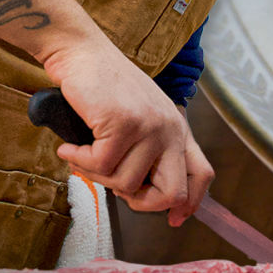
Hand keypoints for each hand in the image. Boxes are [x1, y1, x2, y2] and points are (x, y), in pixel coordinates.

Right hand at [40, 36, 196, 220]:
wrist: (82, 52)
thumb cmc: (104, 88)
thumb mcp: (139, 118)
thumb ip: (147, 150)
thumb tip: (139, 192)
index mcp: (178, 129)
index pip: (202, 174)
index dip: (190, 203)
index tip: (174, 219)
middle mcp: (170, 129)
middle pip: (171, 193)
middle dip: (139, 202)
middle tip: (114, 187)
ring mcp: (149, 126)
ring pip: (126, 184)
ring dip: (97, 176)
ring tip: (83, 154)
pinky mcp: (124, 124)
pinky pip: (100, 167)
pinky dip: (79, 162)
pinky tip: (70, 147)